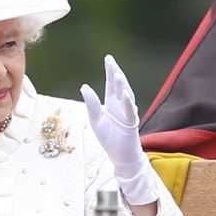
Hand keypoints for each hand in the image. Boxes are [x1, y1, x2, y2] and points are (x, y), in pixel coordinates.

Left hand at [81, 55, 158, 207]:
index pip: (111, 84)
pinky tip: (123, 93)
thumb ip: (91, 103)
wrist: (120, 156)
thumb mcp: (95, 120)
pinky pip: (130, 111)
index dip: (110, 72)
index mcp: (111, 104)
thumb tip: (84, 86)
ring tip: (116, 74)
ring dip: (122, 85)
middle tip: (110, 61)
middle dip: (115, 73)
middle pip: (119, 86)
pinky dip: (126, 102)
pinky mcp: (131, 124)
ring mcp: (127, 114)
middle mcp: (120, 106)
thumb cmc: (109, 138)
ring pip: (126, 96)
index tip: (108, 58)